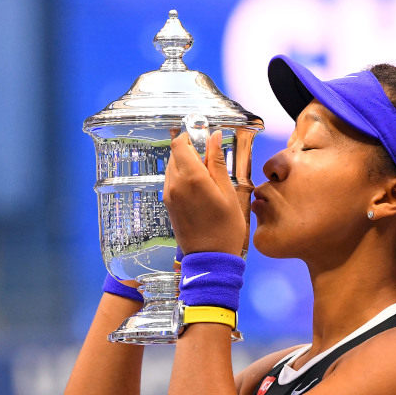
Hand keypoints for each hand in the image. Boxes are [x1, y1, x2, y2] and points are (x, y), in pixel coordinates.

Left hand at [164, 130, 246, 255]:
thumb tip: (214, 136)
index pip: (179, 143)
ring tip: (207, 177)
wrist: (209, 258)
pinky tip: (199, 189)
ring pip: (172, 166)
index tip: (205, 140)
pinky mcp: (168, 204)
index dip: (191, 136)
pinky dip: (183, 177)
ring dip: (187, 164)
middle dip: (191, 150)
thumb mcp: (228, 192)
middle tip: (211, 160)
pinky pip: (172, 180)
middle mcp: (175, 183)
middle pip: (175, 153)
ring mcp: (169, 194)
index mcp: (191, 178)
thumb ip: (217, 162)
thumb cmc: (225, 228)